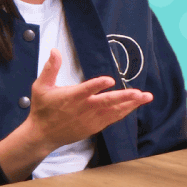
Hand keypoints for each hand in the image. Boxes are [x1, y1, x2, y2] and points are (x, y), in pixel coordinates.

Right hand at [0, 49, 152, 182]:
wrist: (42, 135)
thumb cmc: (42, 109)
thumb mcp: (41, 87)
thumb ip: (50, 68)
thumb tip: (54, 50)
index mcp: (71, 98)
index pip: (86, 90)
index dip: (98, 85)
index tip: (110, 80)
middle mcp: (84, 109)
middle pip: (106, 102)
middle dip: (124, 97)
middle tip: (140, 93)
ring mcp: (91, 119)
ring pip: (114, 111)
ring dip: (130, 104)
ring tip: (146, 97)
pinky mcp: (94, 126)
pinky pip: (112, 118)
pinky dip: (124, 112)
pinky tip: (136, 105)